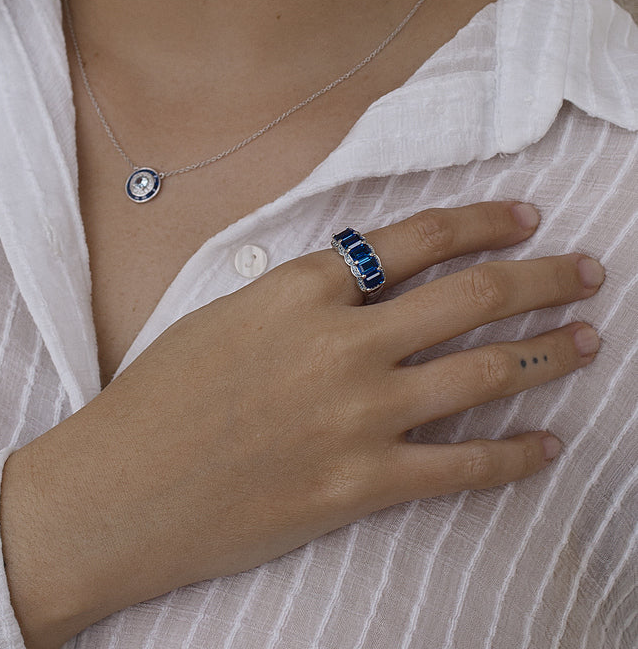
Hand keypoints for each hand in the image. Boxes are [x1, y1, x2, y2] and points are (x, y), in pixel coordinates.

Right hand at [0, 201, 602, 648]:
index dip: (485, 222)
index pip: (420, 237)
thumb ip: (303, 289)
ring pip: (484, 372)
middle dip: (543, 277)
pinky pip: (462, 466)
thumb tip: (367, 272)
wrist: (119, 488)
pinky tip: (547, 445)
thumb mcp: (228, 310)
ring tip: (588, 340)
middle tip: (586, 271)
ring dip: (547, 352)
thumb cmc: (160, 392)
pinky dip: (515, 455)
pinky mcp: (361, 484)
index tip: (526, 218)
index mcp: (305, 287)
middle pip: (472, 295)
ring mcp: (359, 414)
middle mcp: (344, 341)